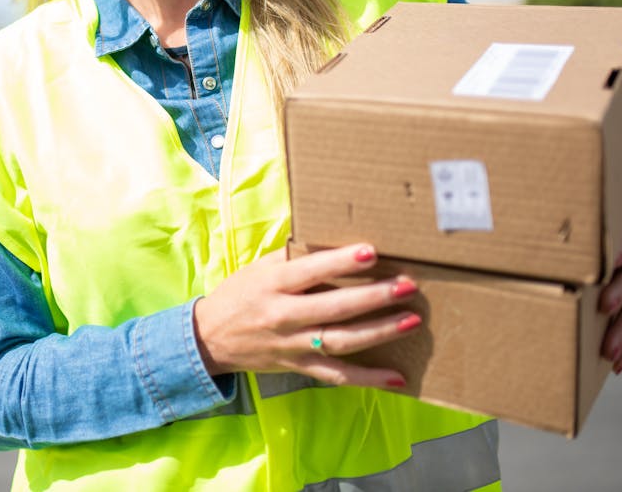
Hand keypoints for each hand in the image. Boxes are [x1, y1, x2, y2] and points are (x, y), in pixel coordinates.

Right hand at [192, 244, 420, 389]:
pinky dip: (369, 379)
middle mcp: (283, 316)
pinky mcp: (298, 367)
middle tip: (406, 286)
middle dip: (373, 297)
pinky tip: (398, 377)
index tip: (371, 252)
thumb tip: (335, 243)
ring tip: (411, 321)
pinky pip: (337, 376)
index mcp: (272, 285)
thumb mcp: (259, 268)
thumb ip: (293, 258)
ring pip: (341, 342)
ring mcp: (292, 345)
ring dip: (380, 332)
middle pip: (334, 308)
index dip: (341, 262)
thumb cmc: (240, 294)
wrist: (210, 338)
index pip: (310, 271)